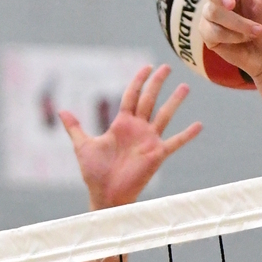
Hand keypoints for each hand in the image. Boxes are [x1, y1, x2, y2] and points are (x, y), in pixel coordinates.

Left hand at [60, 65, 200, 209]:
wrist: (105, 195)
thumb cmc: (94, 173)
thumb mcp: (82, 145)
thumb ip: (74, 127)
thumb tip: (61, 110)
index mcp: (121, 124)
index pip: (132, 95)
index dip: (139, 80)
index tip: (148, 67)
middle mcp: (137, 129)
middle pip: (149, 99)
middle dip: (158, 82)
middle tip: (167, 67)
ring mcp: (149, 141)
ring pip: (164, 115)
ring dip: (175, 101)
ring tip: (186, 87)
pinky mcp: (157, 155)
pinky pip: (175, 142)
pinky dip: (187, 135)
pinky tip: (199, 125)